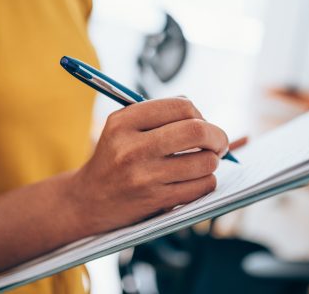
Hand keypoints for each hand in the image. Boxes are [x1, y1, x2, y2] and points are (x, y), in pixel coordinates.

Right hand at [72, 98, 228, 234]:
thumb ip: (157, 113)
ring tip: (204, 162)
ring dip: (212, 161)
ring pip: (205, 161)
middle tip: (219, 142)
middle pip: (197, 131)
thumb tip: (200, 114)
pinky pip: (201, 187)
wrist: (89, 199)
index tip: (202, 123)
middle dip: (218, 136)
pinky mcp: (155, 201)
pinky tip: (196, 180)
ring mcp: (144, 177)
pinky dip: (207, 181)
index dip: (199, 114)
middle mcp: (132, 148)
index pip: (181, 106)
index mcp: (124, 122)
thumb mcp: (122, 127)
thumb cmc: (113, 158)